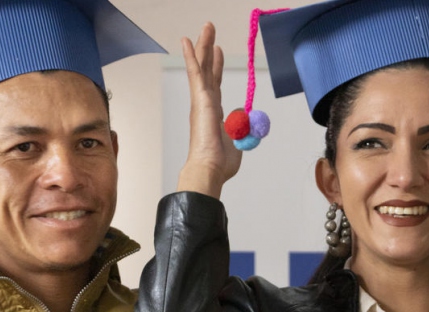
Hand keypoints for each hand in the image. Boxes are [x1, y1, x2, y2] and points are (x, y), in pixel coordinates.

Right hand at [177, 22, 241, 197]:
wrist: (210, 168)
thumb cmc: (221, 162)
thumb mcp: (238, 140)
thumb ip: (241, 127)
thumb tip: (242, 114)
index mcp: (213, 113)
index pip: (215, 84)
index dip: (216, 67)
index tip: (217, 53)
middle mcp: (205, 104)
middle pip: (206, 70)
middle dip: (207, 49)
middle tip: (208, 30)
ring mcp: (201, 100)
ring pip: (201, 66)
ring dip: (202, 45)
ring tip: (206, 26)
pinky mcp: (200, 99)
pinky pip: (195, 73)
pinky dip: (191, 56)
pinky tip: (186, 41)